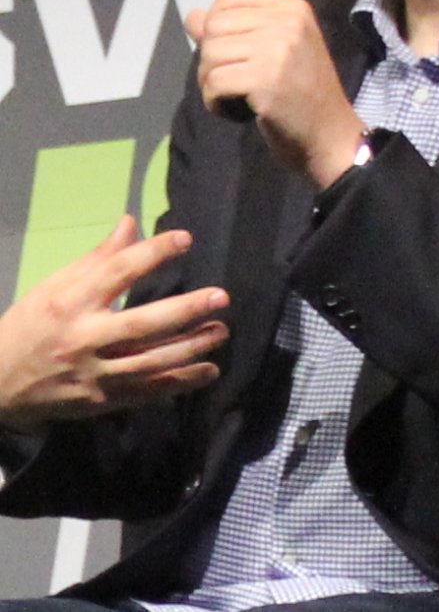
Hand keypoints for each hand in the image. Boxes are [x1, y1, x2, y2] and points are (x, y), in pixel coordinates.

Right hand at [0, 216, 228, 433]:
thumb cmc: (32, 325)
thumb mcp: (56, 285)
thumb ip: (99, 257)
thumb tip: (131, 221)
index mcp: (71, 302)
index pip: (118, 272)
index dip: (154, 253)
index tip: (186, 239)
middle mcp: (85, 339)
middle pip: (142, 324)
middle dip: (185, 311)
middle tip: (221, 297)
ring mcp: (95, 374)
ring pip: (151, 362)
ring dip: (191, 347)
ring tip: (221, 330)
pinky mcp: (103, 401)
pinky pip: (148, 392)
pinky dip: (181, 382)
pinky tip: (209, 370)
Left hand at [186, 0, 364, 187]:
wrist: (331, 136)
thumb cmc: (303, 95)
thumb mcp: (275, 52)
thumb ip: (235, 31)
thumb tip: (193, 17)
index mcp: (292, 9)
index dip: (217, 22)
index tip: (231, 51)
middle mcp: (287, 23)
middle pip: (215, 25)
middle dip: (211, 57)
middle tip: (232, 82)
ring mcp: (278, 50)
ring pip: (210, 54)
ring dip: (210, 82)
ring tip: (234, 97)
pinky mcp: (266, 80)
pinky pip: (214, 83)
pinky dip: (215, 102)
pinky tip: (235, 111)